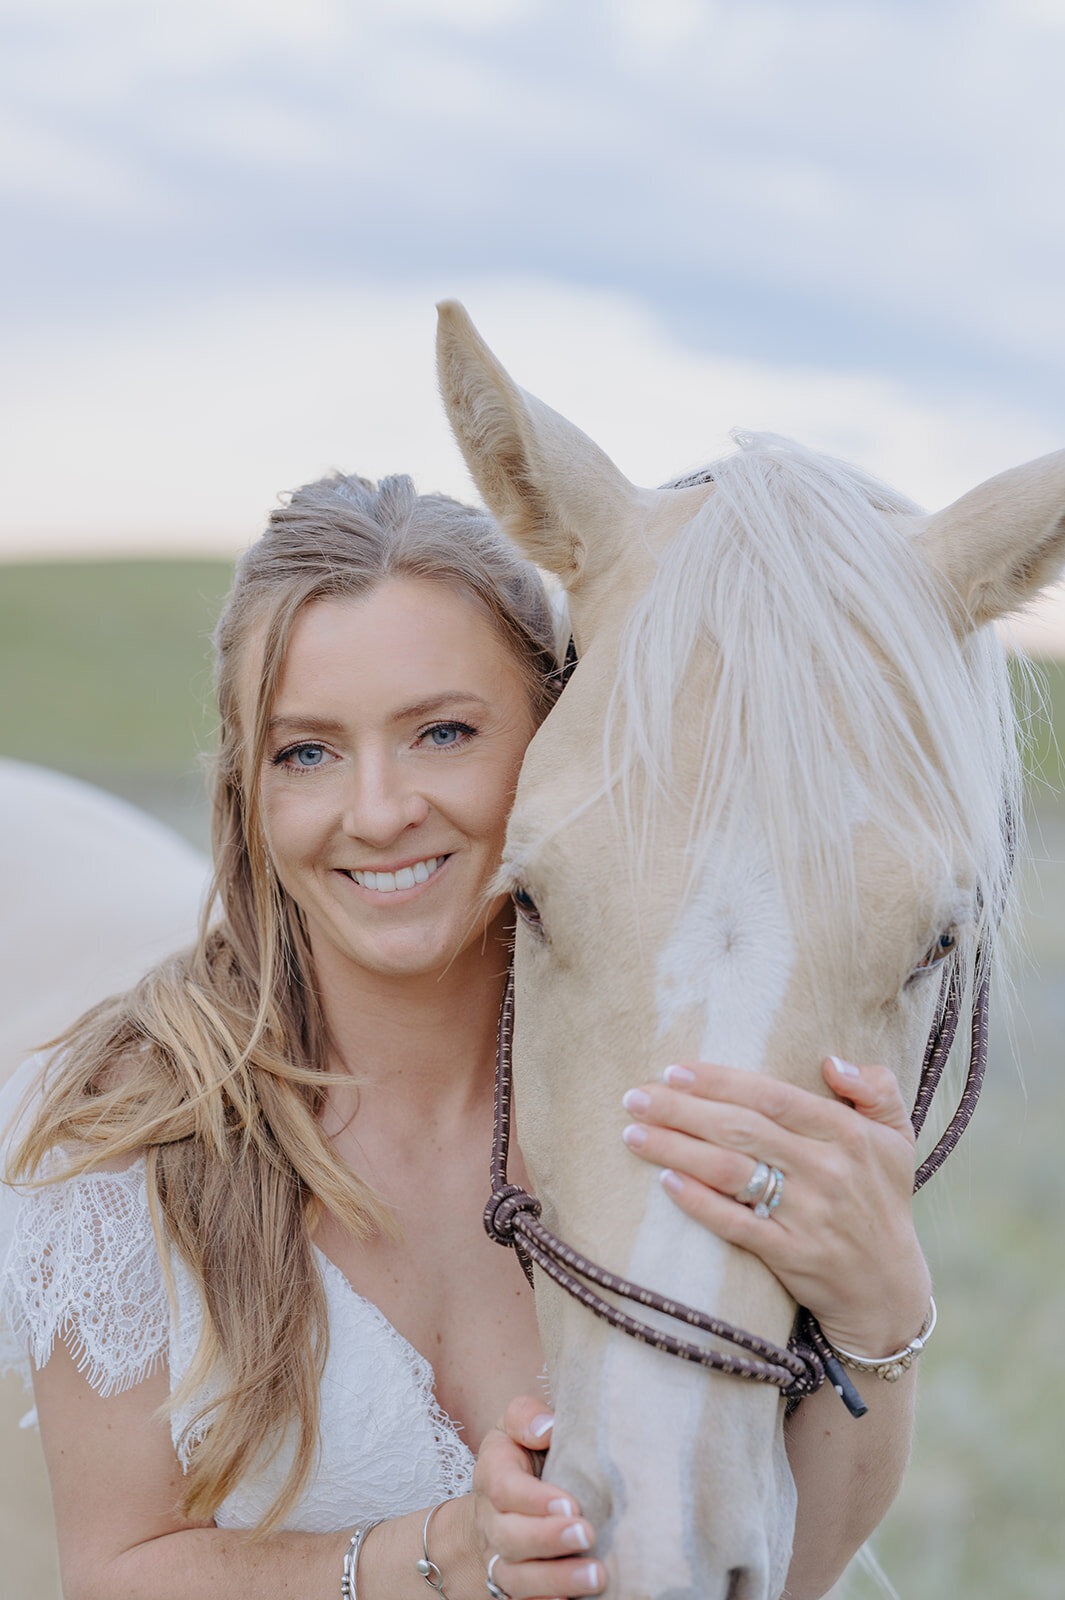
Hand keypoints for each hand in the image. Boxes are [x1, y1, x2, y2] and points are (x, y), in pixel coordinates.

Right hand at [471, 1396, 603, 1598]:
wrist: (493, 1507)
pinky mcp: (513, 1587)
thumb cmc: (518, 1457)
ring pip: (517, 1579)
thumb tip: (547, 1428)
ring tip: (596, 1576)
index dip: (534, 1500)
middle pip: (509, 1538)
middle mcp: (491, 1523)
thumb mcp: (514, 1425)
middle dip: (548, 1539)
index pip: (504, 1489)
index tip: (571, 1504)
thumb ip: (526, 1416)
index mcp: (492, 1476)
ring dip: (556, 1580)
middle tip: (587, 1534)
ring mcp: (499, 1559)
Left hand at [620, 1058, 931, 1356]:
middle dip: (681, 1109)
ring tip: (633, 1134)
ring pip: (731, 1172)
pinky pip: (736, 1224)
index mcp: (847, 1134)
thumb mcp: (896, 1137)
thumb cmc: (882, 1199)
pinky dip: (700, 1202)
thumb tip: (831, 1062)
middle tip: (635, 1097)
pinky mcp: (792, 1255)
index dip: (720, 1082)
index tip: (674, 1071)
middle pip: (741, 1129)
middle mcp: (828, 1170)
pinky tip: (666, 1182)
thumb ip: (876, 1088)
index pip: (772, 1096)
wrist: (888, 1289)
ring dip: (676, 1149)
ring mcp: (809, 1215)